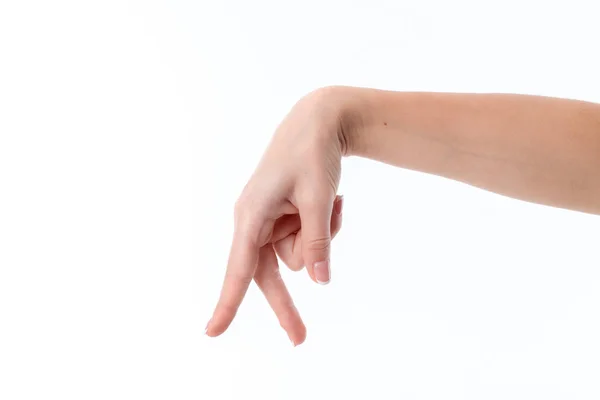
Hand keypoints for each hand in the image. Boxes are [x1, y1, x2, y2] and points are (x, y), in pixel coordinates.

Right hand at [205, 87, 349, 344]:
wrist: (319, 123)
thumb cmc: (312, 154)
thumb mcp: (318, 198)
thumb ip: (318, 240)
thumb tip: (319, 281)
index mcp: (251, 215)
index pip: (239, 268)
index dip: (227, 302)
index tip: (212, 332)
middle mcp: (254, 223)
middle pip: (268, 275)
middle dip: (286, 302)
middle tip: (300, 339)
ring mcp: (269, 221)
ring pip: (298, 255)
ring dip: (320, 235)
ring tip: (331, 202)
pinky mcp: (283, 219)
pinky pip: (307, 239)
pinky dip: (324, 226)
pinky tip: (331, 200)